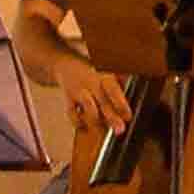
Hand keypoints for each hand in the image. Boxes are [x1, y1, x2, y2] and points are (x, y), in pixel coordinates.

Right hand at [37, 11, 127, 135]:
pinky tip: (84, 126)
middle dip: (112, 118)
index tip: (128, 116)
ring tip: (102, 130)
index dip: (121, 103)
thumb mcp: (105, 71)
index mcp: (102, 75)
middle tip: (120, 130)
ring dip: (96, 121)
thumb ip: (119, 81)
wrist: (63, 63)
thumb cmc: (90, 71)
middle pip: (103, 102)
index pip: (113, 89)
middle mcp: (90, 83)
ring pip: (88, 109)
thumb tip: (130, 91)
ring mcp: (78, 91)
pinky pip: (72, 114)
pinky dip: (78, 123)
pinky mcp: (67, 99)